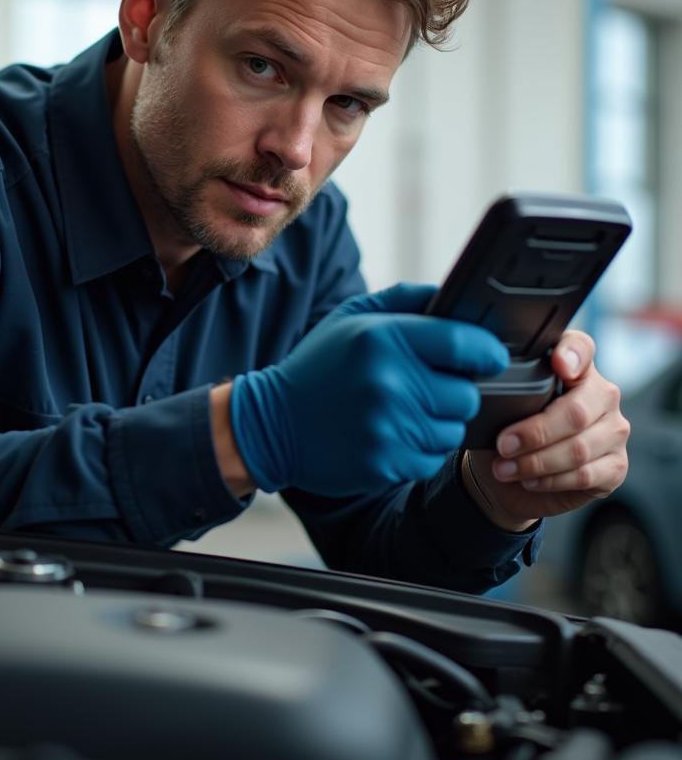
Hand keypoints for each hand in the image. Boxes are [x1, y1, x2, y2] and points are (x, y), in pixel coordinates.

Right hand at [229, 283, 509, 495]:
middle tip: (426, 388)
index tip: (489, 356)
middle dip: (455, 391)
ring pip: (453, 429)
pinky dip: (419, 449)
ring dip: (438, 422)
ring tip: (403, 412)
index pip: (464, 344)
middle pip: (466, 394)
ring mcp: (387, 426)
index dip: (487, 351)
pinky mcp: (385, 463)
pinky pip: (432, 458)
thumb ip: (406, 299)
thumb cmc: (318, 366)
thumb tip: (454, 296)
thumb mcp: (352, 316)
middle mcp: (388, 382)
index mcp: (382, 338)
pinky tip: (390, 435)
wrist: (271, 424)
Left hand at [463, 331, 629, 529]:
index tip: (557, 364)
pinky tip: (528, 480)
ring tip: (505, 468)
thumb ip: (505, 393)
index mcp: (574, 369)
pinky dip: (550, 480)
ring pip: (579, 448)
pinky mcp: (615, 466)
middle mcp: (601, 395)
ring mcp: (613, 430)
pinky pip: (585, 474)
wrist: (511, 480)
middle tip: (503, 445)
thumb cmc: (507, 434)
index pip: (581, 348)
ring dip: (536, 462)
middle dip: (534, 432)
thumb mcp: (498, 410)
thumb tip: (483, 394)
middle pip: (575, 411)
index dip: (572, 353)